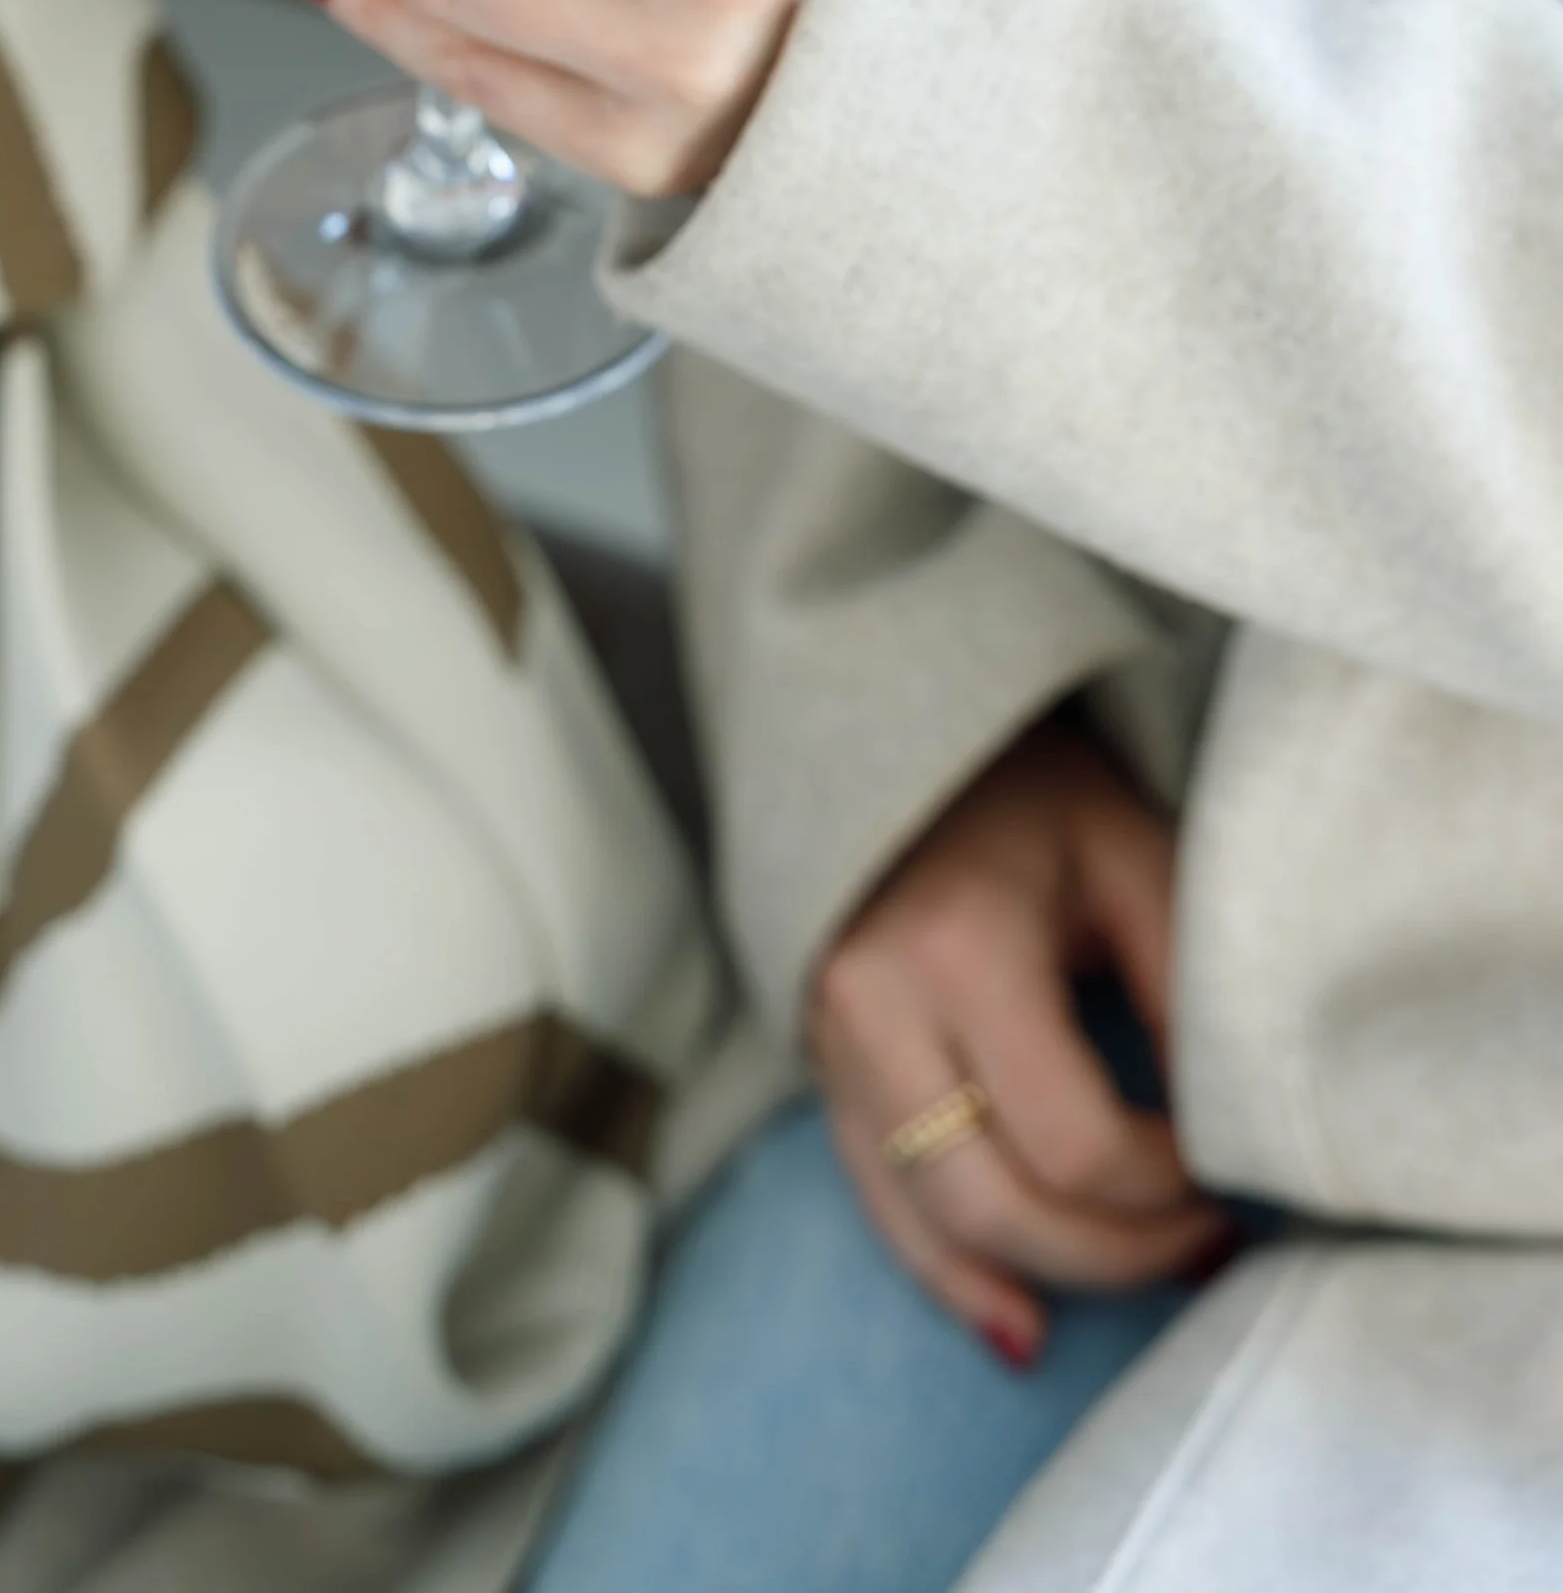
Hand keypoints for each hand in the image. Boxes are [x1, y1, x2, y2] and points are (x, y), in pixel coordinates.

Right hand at [807, 723, 1230, 1365]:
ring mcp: (829, 1045)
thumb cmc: (1022, 786)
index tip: (1226, 1162)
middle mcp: (873, 1010)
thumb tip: (1235, 1133)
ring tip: (1147, 1273)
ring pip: (934, 1222)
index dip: (1169, 1186)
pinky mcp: (817, 1067)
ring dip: (1051, 1274)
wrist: (882, 728)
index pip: (1074, 1141)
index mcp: (957, 948)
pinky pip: (879, 1202)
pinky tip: (1017, 1324)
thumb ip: (1186, 986)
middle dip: (1121, 1251)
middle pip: (998, 1203)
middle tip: (1207, 1237)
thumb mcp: (1128, 854)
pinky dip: (949, 1274)